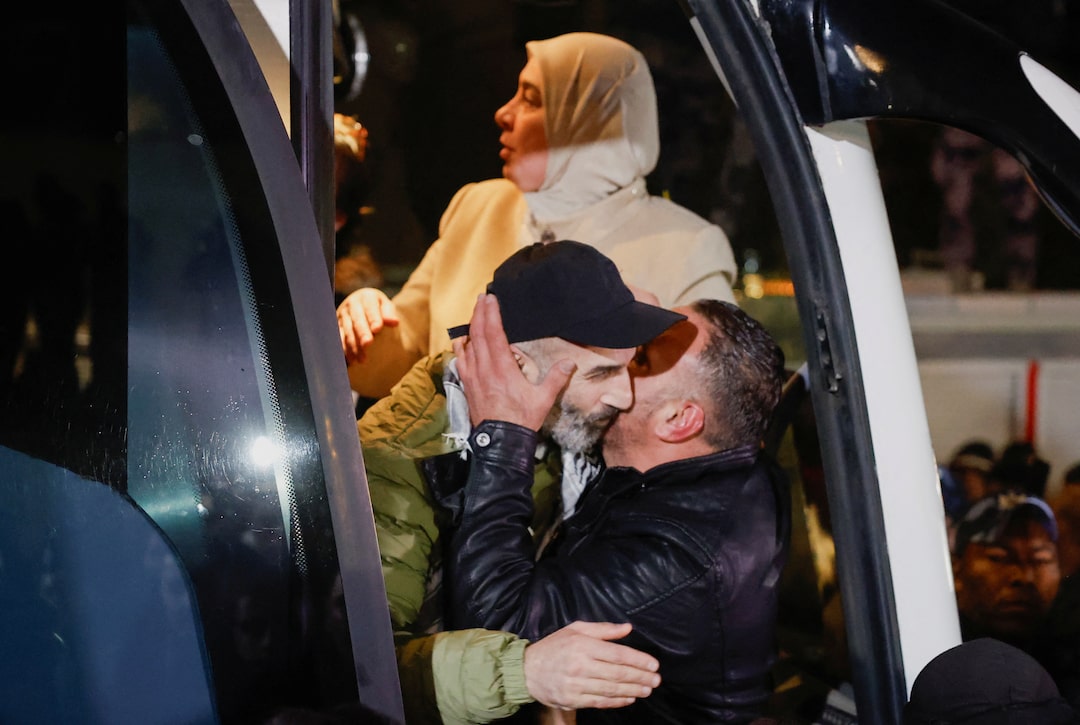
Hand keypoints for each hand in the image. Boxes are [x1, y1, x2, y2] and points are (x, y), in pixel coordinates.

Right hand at [337, 288, 399, 363]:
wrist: (364, 305)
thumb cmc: (379, 308)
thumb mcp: (386, 306)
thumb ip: (389, 314)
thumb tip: (395, 322)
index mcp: (366, 297)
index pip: (370, 308)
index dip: (373, 318)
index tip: (378, 329)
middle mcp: (352, 304)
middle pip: (357, 320)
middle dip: (362, 332)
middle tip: (368, 344)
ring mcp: (343, 315)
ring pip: (347, 331)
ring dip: (354, 345)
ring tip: (362, 359)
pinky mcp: (337, 326)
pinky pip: (339, 338)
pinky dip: (344, 349)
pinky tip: (351, 360)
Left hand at [451, 294, 574, 428]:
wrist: (500, 442)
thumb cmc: (522, 420)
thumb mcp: (543, 399)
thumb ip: (556, 379)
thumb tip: (570, 363)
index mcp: (502, 367)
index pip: (494, 333)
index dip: (491, 313)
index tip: (491, 298)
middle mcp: (483, 368)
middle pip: (478, 333)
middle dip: (479, 313)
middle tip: (482, 298)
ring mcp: (472, 376)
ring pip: (467, 345)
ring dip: (470, 327)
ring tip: (474, 314)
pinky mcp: (467, 386)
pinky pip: (460, 360)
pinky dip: (461, 347)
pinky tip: (463, 342)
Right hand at [524, 622, 659, 710]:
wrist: (527, 670)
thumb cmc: (554, 646)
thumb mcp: (575, 629)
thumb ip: (603, 629)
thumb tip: (627, 628)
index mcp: (582, 645)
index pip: (618, 654)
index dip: (639, 660)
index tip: (654, 665)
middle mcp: (580, 665)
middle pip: (618, 673)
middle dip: (641, 677)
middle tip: (656, 680)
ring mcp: (576, 685)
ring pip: (612, 689)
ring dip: (633, 690)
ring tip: (647, 690)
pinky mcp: (573, 699)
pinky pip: (600, 702)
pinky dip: (618, 701)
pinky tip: (630, 698)